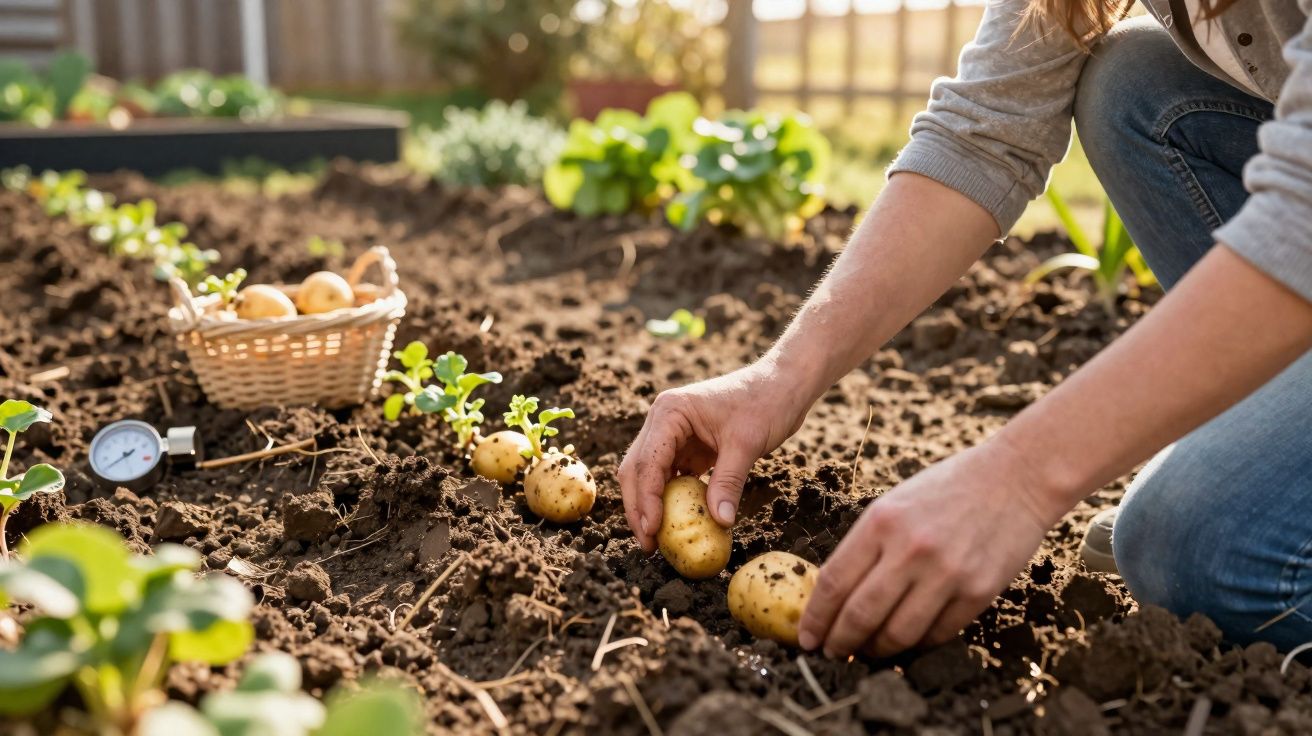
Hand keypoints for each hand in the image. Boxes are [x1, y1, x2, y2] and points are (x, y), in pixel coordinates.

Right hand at [619, 360, 811, 552]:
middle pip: (637, 470)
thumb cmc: (765, 402)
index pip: (647, 462)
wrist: (783, 384)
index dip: (646, 499)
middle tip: (648, 545)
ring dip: (650, 506)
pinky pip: (670, 476)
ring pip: (648, 475)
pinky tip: (676, 523)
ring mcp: (672, 433)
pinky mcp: (686, 446)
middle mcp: (663, 421)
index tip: (652, 531)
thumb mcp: (747, 443)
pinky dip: (669, 499)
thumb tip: (720, 521)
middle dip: (638, 508)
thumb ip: (728, 482)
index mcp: (670, 412)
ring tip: (657, 540)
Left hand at [798, 436, 1059, 657]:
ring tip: (867, 651)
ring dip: (876, 650)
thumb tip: (834, 595)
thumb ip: (865, 547)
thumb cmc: (948, 489)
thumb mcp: (893, 505)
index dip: (815, 618)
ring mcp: (946, 573)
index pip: (834, 583)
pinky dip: (917, 644)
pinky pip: (937, 634)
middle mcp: (910, 549)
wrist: (1015, 478)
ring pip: (898, 634)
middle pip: (860, 615)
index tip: (806, 638)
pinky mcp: (978, 592)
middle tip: (831, 654)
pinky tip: (907, 641)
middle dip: (839, 643)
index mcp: (881, 523)